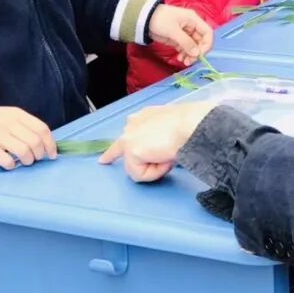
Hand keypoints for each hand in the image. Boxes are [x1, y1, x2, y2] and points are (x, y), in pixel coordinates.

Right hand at [0, 106, 56, 169]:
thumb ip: (27, 126)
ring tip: (25, 162)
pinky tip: (10, 164)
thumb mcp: (12, 116)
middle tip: (36, 158)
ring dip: (28, 160)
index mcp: (18, 115)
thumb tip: (46, 143)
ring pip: (23, 152)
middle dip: (40, 154)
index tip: (52, 154)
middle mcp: (10, 124)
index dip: (50, 143)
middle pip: (34, 142)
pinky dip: (12, 165)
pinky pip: (7, 161)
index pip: (41, 129)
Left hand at [99, 102, 215, 181]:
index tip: (104, 160)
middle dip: (138, 161)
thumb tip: (161, 154)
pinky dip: (154, 173)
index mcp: (143, 117)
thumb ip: (158, 139)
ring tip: (169, 156)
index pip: (127, 133)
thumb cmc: (189, 125)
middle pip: (123, 152)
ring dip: (154, 168)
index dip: (114, 151)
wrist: (190, 124)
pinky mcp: (131, 150)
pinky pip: (140, 175)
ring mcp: (129, 137)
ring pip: (135, 168)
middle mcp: (132, 125)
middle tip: (159, 160)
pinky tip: (164, 160)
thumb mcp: (172, 129)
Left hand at [148, 5, 213, 65]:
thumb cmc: (160, 19)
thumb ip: (186, 42)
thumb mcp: (173, 30)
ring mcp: (185, 33)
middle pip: (201, 42)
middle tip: (189, 61)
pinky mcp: (178, 39)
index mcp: (193, 20)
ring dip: (191, 55)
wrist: (144, 18)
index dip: (206, 45)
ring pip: (194, 47)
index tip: (199, 55)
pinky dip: (185, 54)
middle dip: (197, 52)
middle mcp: (192, 27)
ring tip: (183, 61)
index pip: (208, 33)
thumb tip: (197, 54)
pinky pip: (186, 48)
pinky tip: (179, 58)